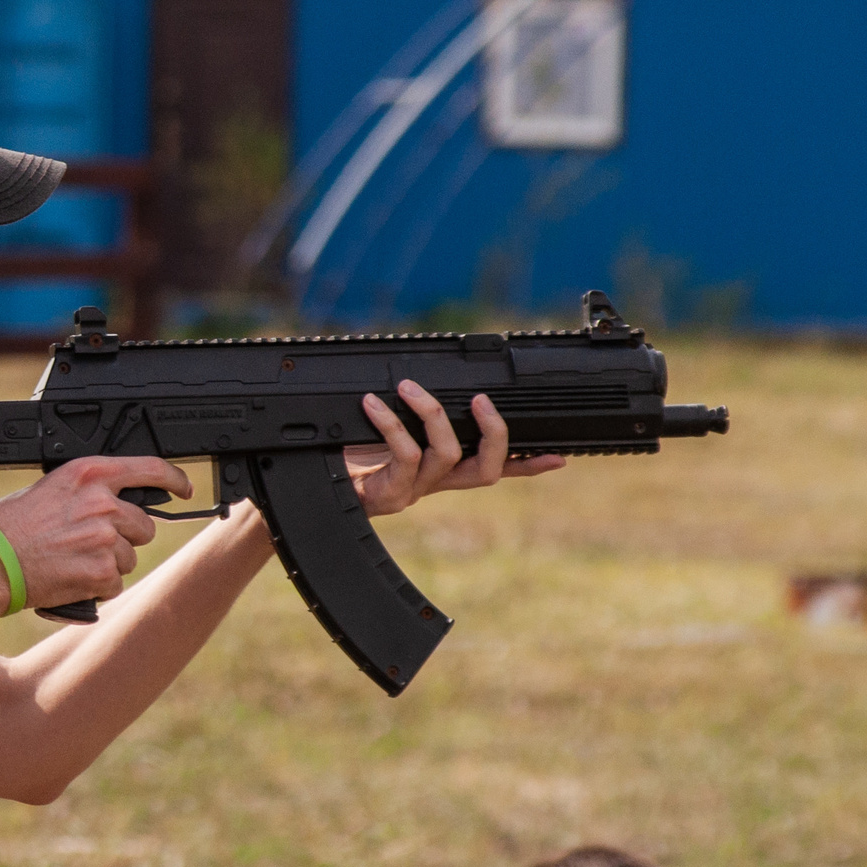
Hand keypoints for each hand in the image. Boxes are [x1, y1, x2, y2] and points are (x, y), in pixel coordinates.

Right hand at [0, 455, 192, 609]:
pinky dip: (97, 587)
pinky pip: (115, 583)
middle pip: (144, 525)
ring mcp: (105, 538)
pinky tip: (70, 578)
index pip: (150, 469)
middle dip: (125, 538)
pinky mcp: (102, 571)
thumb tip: (115, 502)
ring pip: (129, 557)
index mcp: (89, 474)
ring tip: (71, 562)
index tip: (183, 489)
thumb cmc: (8, 527)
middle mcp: (102, 502)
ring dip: (108, 564)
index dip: (174, 480)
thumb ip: (86, 492)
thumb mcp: (50, 490)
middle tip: (90, 544)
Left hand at [346, 381, 564, 516]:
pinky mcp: (389, 494)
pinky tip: (372, 404)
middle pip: (487, 470)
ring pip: (447, 454)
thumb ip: (407, 413)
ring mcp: (413, 491)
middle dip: (493, 432)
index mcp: (441, 471)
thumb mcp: (380, 430)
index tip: (558, 456)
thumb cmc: (340, 455)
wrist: (308, 488)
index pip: (494, 469)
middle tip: (482, 401)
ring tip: (409, 387)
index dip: (527, 465)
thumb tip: (417, 373)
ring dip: (431, 413)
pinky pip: (405, 455)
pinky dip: (392, 423)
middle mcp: (433, 484)